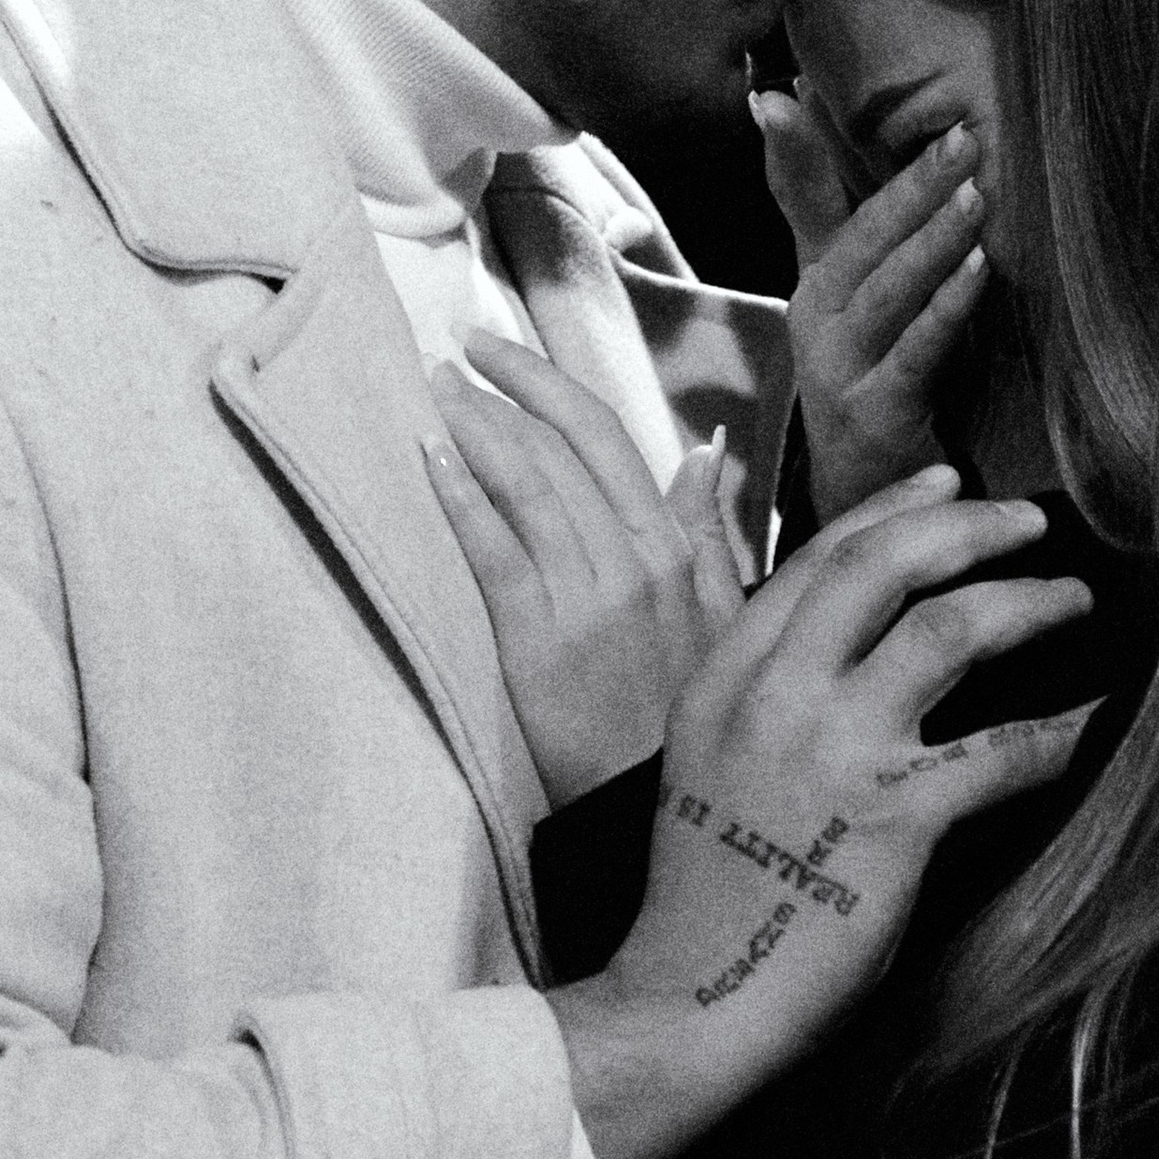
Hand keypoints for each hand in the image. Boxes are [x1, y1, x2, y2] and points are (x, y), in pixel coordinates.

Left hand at [423, 336, 747, 806]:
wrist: (655, 811)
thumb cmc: (689, 717)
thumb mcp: (726, 617)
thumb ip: (709, 529)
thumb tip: (705, 448)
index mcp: (677, 550)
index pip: (608, 438)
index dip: (547, 384)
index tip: (500, 349)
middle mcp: (635, 563)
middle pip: (561, 449)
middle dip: (503, 387)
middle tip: (453, 347)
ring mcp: (587, 601)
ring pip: (529, 488)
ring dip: (476, 426)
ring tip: (434, 386)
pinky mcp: (538, 645)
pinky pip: (496, 554)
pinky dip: (463, 498)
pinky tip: (432, 456)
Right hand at [551, 475, 1096, 1158]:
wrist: (688, 1002)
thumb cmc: (705, 899)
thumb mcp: (706, 765)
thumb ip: (763, 695)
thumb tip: (843, 646)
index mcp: (724, 678)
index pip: (817, 558)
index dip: (892, 509)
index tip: (949, 483)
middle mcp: (773, 696)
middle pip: (884, 566)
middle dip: (969, 526)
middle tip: (1031, 520)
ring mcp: (833, 751)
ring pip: (948, 629)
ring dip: (1026, 602)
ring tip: (1073, 600)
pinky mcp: (892, 817)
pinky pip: (1002, 749)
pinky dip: (1062, 730)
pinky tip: (1096, 723)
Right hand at [752, 89, 991, 514]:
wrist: (867, 487)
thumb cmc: (869, 371)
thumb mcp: (850, 284)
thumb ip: (824, 199)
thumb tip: (782, 99)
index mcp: (814, 281)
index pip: (825, 205)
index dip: (840, 157)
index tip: (864, 106)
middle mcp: (815, 320)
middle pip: (862, 243)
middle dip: (913, 190)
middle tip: (965, 139)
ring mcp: (838, 370)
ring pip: (885, 294)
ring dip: (931, 243)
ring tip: (975, 197)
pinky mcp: (874, 414)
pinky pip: (913, 353)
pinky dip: (945, 309)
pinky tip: (979, 270)